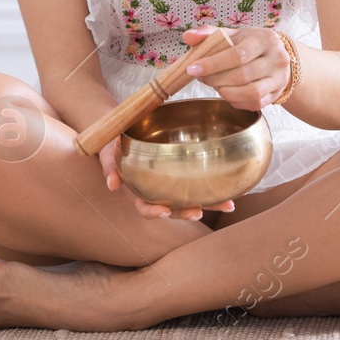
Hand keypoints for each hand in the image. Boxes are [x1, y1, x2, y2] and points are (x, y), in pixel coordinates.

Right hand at [98, 136, 234, 220]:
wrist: (125, 127)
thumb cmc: (115, 140)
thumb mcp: (108, 151)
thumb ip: (109, 166)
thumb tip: (112, 184)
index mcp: (137, 190)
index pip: (144, 207)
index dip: (153, 212)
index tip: (164, 212)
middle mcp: (155, 191)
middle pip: (172, 208)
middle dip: (186, 212)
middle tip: (199, 212)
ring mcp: (170, 184)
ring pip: (189, 198)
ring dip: (208, 204)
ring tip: (227, 205)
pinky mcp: (182, 173)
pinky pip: (198, 183)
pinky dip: (214, 188)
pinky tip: (231, 189)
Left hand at [180, 24, 290, 112]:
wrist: (279, 57)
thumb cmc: (250, 45)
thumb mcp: (233, 34)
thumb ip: (209, 34)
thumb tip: (188, 36)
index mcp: (264, 39)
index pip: (237, 54)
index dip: (213, 64)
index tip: (192, 69)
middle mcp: (276, 59)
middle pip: (243, 75)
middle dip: (216, 79)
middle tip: (202, 78)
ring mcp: (279, 78)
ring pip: (251, 92)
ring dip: (227, 93)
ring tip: (216, 86)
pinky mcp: (277, 94)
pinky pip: (254, 103)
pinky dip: (236, 101)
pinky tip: (228, 93)